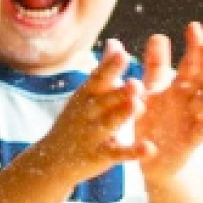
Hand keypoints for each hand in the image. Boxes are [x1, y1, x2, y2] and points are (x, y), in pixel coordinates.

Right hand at [42, 40, 153, 180]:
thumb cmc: (76, 120)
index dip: (110, 67)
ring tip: (138, 106)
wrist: (52, 159)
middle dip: (120, 91)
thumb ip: (104, 70)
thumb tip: (115, 42)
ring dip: (123, 115)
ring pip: (110, 123)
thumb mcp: (86, 94)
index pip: (98, 78)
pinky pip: (119, 153)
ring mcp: (93, 134)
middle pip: (105, 100)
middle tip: (136, 82)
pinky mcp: (100, 155)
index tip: (122, 53)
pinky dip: (134, 152)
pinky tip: (150, 149)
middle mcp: (88, 112)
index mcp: (86, 95)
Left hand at [136, 23, 202, 185]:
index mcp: (180, 88)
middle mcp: (191, 102)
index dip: (193, 47)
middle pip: (202, 78)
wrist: (152, 160)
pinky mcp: (192, 141)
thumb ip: (155, 67)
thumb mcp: (151, 92)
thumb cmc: (154, 122)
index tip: (194, 26)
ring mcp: (194, 120)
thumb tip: (160, 35)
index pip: (190, 64)